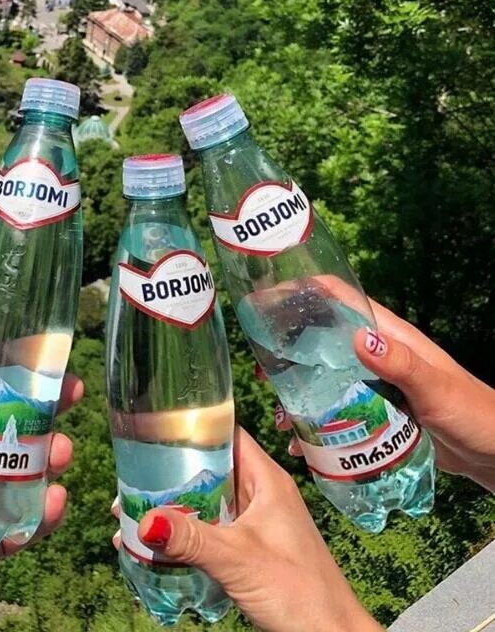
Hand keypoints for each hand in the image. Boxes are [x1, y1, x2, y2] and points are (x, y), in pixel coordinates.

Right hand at [128, 428, 382, 631]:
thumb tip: (145, 519)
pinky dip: (184, 535)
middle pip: (208, 470)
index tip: (153, 429)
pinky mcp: (249, 550)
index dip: (192, 426)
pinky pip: (209, 531)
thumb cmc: (300, 591)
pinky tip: (154, 545)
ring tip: (129, 514)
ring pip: (206, 503)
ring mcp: (255, 523)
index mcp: (265, 479)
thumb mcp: (238, 559)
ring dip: (173, 509)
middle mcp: (260, 494)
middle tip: (128, 480)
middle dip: (169, 475)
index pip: (226, 434)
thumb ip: (192, 539)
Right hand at [264, 282, 494, 492]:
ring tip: (278, 415)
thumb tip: (359, 336)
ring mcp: (375, 384)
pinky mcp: (377, 414)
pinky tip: (303, 443)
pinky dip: (317, 424)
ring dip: (299, 394)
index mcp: (389, 334)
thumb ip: (401, 364)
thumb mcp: (436, 389)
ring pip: (325, 379)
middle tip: (261, 371)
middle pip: (321, 339)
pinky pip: (338, 411)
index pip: (338, 297)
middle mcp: (378, 353)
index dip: (300, 291)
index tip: (263, 299)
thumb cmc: (475, 414)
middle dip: (288, 350)